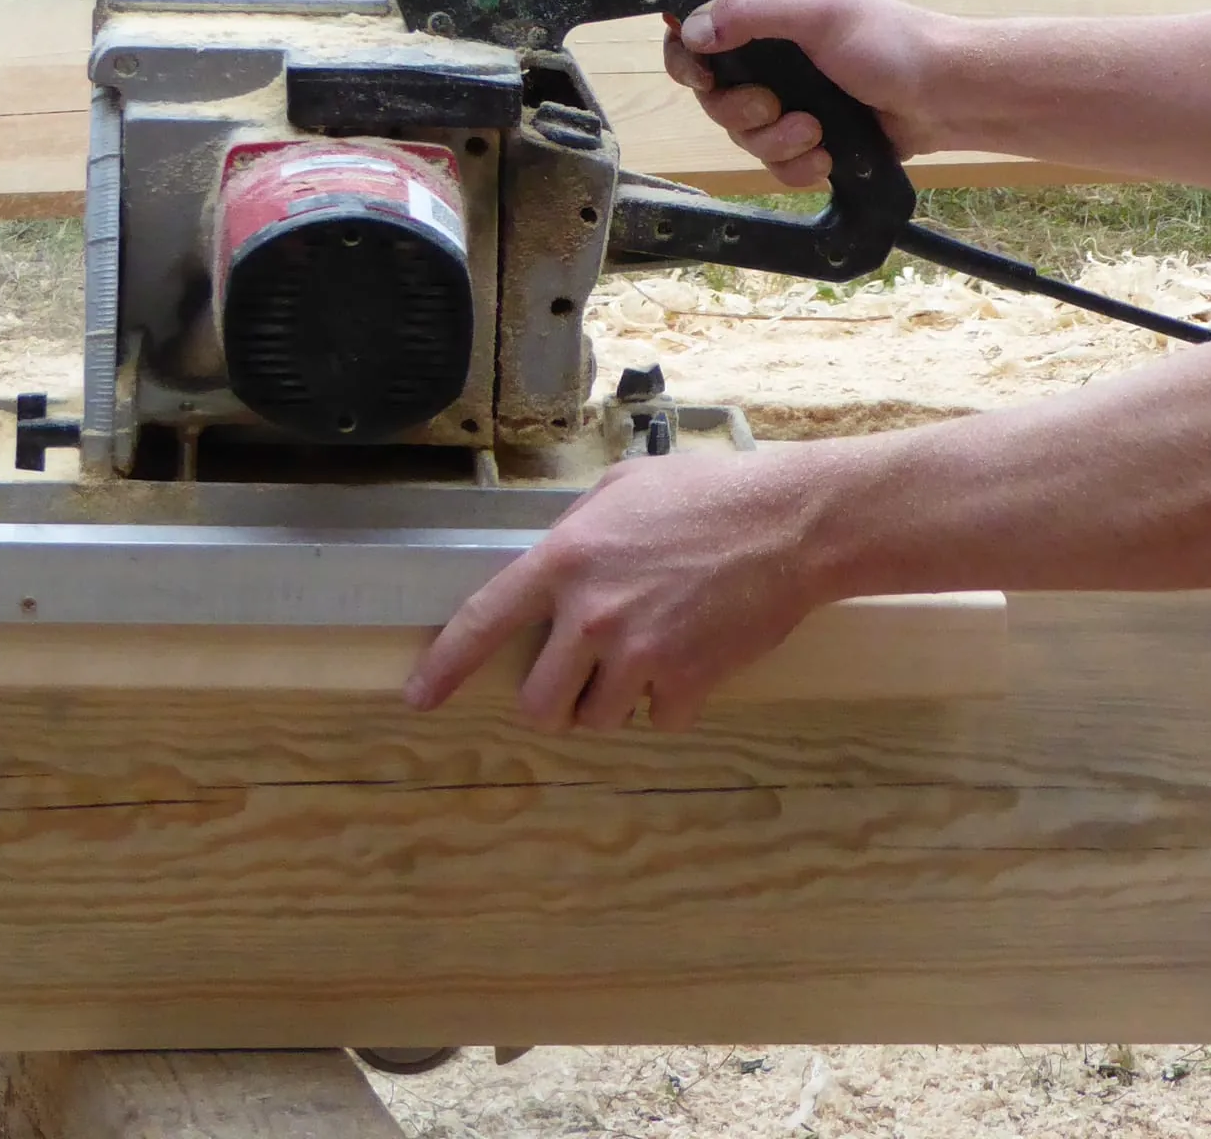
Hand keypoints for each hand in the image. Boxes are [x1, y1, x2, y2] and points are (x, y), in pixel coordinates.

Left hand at [402, 446, 842, 729]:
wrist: (790, 524)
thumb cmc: (711, 494)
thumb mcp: (625, 489)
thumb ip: (577, 530)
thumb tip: (556, 562)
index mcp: (566, 560)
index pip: (483, 622)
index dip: (445, 667)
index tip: (420, 696)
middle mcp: (592, 614)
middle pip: (537, 702)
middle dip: (553, 699)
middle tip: (578, 678)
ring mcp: (639, 654)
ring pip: (594, 720)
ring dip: (612, 702)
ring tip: (644, 659)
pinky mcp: (686, 681)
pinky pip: (656, 720)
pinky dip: (669, 703)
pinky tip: (691, 661)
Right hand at [664, 0, 954, 187]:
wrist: (944, 98)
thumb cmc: (889, 41)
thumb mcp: (817, 11)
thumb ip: (748, 13)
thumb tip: (690, 32)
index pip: (700, 20)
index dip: (691, 53)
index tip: (704, 76)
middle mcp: (771, 46)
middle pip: (714, 89)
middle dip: (740, 109)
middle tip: (773, 106)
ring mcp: (789, 92)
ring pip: (742, 130)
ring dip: (775, 140)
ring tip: (814, 134)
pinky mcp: (808, 133)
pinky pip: (774, 159)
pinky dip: (796, 164)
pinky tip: (824, 158)